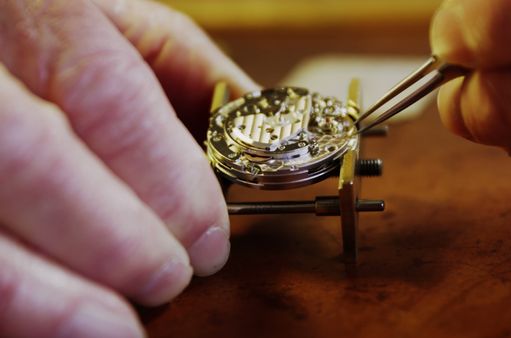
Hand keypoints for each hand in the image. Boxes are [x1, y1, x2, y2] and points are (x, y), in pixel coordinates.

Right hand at [0, 0, 257, 336]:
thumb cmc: (49, 35)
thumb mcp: (117, 24)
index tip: (209, 242)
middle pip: (34, 158)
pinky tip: (57, 325)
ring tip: (118, 327)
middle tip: (169, 279)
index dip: (168, 181)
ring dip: (51, 293)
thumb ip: (187, 71)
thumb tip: (264, 125)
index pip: (108, 97)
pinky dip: (14, 306)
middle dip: (116, 239)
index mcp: (37, 15)